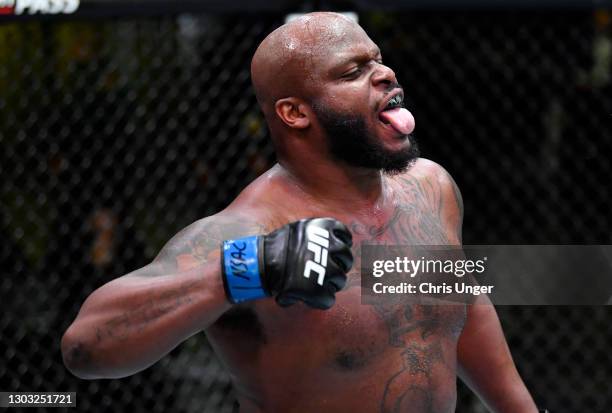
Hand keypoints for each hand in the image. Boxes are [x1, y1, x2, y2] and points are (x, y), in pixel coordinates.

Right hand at [221, 218, 352, 308]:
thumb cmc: (275, 247)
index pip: (345, 236)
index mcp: (323, 229)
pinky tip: (312, 298)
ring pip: (340, 280)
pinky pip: (329, 299)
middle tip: (326, 271)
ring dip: (331, 284)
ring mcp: (324, 269)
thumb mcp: (299, 231)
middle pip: (346, 259)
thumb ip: (317, 235)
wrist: (258, 264)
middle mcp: (328, 246)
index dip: (341, 246)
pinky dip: (321, 300)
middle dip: (339, 266)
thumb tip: (334, 241)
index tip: (334, 253)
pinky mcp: (317, 289)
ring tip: (317, 285)